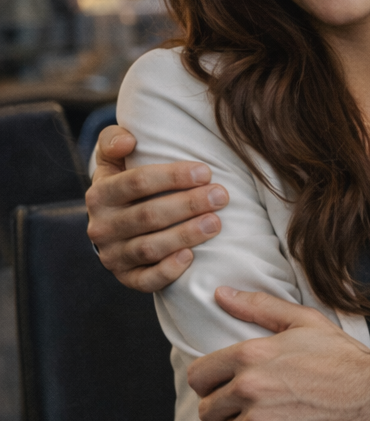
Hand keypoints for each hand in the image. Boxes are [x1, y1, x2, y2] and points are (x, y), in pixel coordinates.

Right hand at [86, 125, 228, 291]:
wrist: (113, 226)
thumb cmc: (124, 186)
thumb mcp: (113, 159)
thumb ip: (113, 140)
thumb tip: (129, 140)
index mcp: (99, 195)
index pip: (136, 183)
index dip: (172, 177)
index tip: (205, 172)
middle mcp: (101, 227)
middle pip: (147, 215)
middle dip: (188, 205)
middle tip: (220, 196)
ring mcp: (113, 256)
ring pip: (149, 248)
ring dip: (184, 235)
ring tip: (215, 223)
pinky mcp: (126, 278)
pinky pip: (146, 280)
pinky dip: (168, 270)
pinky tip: (191, 257)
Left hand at [192, 287, 369, 420]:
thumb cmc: (344, 359)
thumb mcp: (305, 322)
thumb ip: (259, 306)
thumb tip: (220, 293)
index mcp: (251, 355)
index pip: (198, 376)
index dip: (210, 383)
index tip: (226, 387)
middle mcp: (249, 389)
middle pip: (207, 410)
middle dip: (224, 410)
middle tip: (248, 409)